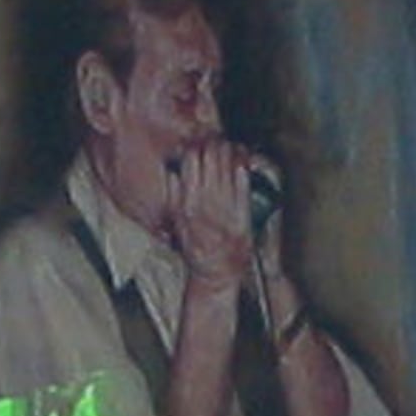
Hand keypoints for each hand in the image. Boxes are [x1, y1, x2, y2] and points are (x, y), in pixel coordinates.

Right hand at [165, 135, 262, 289]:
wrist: (216, 272)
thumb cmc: (197, 245)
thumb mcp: (178, 218)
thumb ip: (174, 193)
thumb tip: (172, 169)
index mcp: (186, 203)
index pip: (190, 160)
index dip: (196, 146)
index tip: (199, 143)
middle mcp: (204, 206)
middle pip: (211, 159)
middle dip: (215, 145)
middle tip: (218, 143)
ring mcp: (224, 212)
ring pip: (228, 168)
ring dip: (231, 152)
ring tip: (231, 148)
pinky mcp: (242, 219)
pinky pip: (243, 186)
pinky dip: (242, 169)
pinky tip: (242, 161)